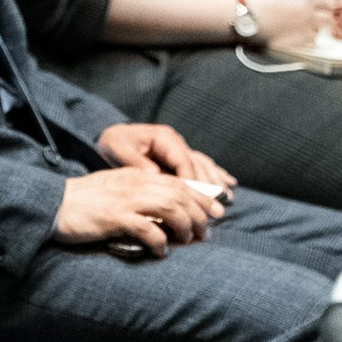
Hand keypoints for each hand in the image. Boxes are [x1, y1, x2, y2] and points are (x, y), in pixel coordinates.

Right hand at [52, 168, 223, 258]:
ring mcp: (126, 200)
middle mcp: (135, 183)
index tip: (215, 214)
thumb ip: (138, 194)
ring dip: (185, 227)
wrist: (51, 205)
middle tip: (205, 234)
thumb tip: (164, 212)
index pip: (178, 183)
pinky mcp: (115, 218)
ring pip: (171, 209)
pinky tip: (162, 252)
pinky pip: (148, 230)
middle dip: (199, 215)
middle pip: (180, 195)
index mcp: (136, 175)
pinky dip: (160, 242)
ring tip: (187, 241)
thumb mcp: (114, 189)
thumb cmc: (82, 202)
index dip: (201, 199)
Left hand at [96, 122, 234, 190]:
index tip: (196, 202)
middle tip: (217, 206)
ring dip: (216, 183)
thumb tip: (155, 175)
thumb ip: (136, 162)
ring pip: (204, 166)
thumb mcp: (118, 149)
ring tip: (227, 199)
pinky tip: (229, 183)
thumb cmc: (113, 142)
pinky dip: (216, 174)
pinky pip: (202, 165)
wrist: (111, 136)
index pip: (183, 162)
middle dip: (209, 187)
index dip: (191, 182)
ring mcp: (181, 149)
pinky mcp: (180, 157)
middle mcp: (177, 143)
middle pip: (198, 166)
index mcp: (165, 138)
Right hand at [241, 0, 328, 50]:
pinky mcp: (297, 42)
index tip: (320, 11)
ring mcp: (304, 28)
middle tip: (319, 25)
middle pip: (327, 18)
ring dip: (313, 32)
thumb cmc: (252, 2)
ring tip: (303, 34)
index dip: (322, 8)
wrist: (244, 16)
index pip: (324, 3)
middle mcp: (307, 12)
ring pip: (318, 32)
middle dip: (324, 22)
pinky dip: (305, 43)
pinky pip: (309, 44)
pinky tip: (297, 42)